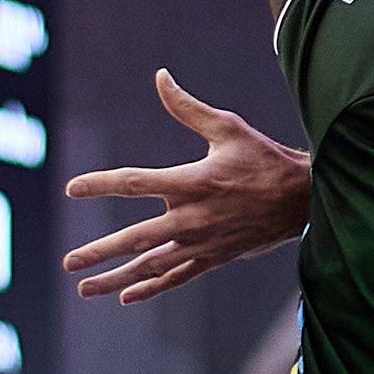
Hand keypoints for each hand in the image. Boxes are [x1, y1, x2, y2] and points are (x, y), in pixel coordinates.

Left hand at [60, 69, 313, 302]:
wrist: (303, 201)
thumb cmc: (264, 159)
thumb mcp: (227, 127)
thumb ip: (187, 108)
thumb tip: (160, 77)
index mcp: (192, 182)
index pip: (135, 183)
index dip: (100, 185)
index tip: (72, 189)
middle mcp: (193, 218)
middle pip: (136, 238)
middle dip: (99, 252)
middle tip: (69, 263)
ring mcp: (202, 244)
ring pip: (151, 267)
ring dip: (115, 279)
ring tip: (85, 289)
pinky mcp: (214, 259)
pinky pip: (176, 277)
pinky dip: (150, 288)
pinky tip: (126, 296)